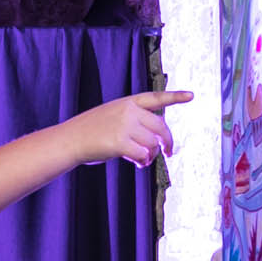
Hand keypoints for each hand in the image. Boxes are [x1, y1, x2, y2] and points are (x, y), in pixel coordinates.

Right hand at [72, 90, 191, 167]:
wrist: (70, 139)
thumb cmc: (91, 131)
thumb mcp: (112, 116)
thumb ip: (134, 122)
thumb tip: (154, 143)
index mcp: (128, 102)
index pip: (156, 98)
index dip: (175, 97)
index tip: (192, 96)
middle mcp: (129, 111)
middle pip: (161, 126)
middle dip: (167, 141)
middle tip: (168, 153)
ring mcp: (124, 126)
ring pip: (152, 143)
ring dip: (151, 155)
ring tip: (142, 160)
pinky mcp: (120, 142)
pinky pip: (143, 154)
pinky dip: (144, 162)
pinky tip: (138, 164)